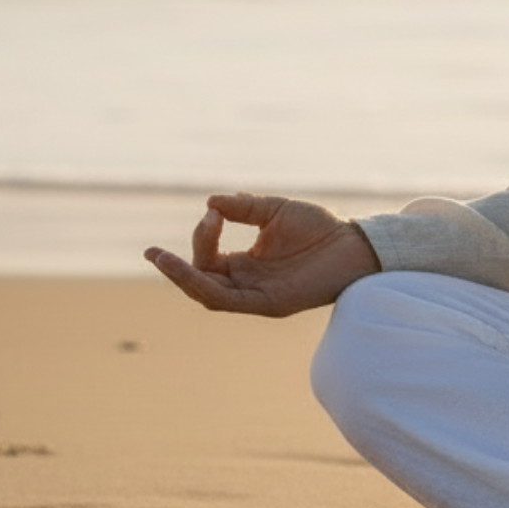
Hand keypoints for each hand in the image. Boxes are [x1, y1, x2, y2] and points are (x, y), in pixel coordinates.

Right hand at [144, 192, 380, 317]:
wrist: (357, 242)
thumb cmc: (321, 227)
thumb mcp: (275, 210)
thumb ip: (243, 208)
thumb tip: (210, 203)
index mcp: (248, 263)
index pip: (209, 258)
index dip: (202, 237)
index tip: (213, 213)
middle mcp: (249, 283)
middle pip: (200, 280)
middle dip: (175, 267)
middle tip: (151, 252)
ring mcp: (258, 296)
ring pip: (207, 294)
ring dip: (181, 279)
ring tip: (160, 259)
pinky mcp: (270, 304)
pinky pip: (228, 301)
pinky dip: (205, 287)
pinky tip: (192, 270)